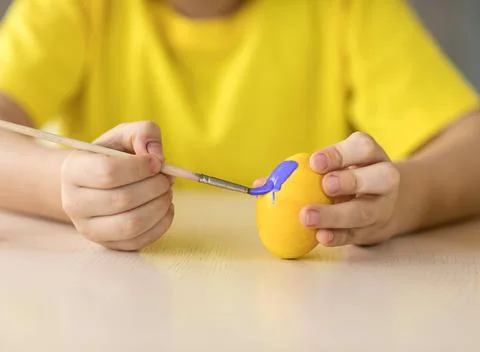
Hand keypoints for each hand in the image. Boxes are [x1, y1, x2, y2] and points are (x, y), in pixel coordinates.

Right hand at [61, 121, 173, 250]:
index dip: (140, 167)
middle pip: (122, 200)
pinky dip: (161, 224)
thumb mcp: (126, 136)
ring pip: (132, 224)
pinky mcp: (107, 244)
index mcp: (73, 170)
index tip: (157, 162)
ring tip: (166, 192)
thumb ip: (144, 133)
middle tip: (167, 178)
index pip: (108, 172)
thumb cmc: (113, 156)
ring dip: (160, 206)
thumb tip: (157, 157)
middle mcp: (74, 203)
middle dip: (155, 187)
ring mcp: (89, 228)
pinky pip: (139, 241)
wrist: (95, 184)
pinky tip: (164, 208)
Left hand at [300, 132, 399, 246]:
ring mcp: (382, 207)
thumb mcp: (332, 166)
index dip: (339, 154)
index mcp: (370, 155)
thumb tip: (262, 184)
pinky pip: (356, 235)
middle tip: (325, 185)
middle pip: (379, 177)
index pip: (362, 147)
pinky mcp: (373, 231)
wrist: (379, 205)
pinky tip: (320, 236)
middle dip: (351, 181)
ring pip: (365, 211)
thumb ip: (299, 171)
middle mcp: (384, 179)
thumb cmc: (344, 178)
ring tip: (307, 216)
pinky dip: (338, 236)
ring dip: (336, 215)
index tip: (314, 162)